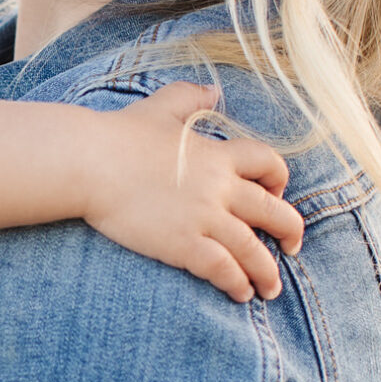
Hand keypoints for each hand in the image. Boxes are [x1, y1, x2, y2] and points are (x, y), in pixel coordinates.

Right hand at [86, 81, 302, 302]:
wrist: (89, 162)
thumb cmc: (118, 135)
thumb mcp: (161, 107)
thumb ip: (190, 97)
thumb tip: (214, 89)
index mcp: (218, 155)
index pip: (269, 164)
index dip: (280, 180)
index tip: (277, 195)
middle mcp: (220, 187)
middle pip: (274, 213)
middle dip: (290, 233)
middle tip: (292, 248)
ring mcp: (204, 217)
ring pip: (253, 250)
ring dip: (267, 273)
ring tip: (270, 289)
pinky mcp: (183, 244)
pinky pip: (224, 268)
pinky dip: (237, 283)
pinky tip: (239, 293)